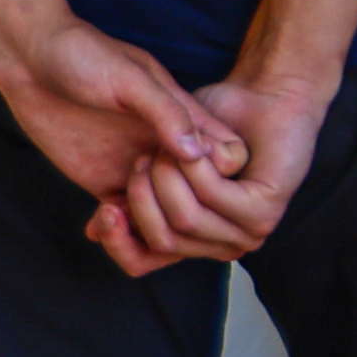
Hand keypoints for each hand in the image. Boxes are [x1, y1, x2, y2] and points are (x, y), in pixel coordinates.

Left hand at [0, 22, 242, 270]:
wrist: (29, 58)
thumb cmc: (82, 54)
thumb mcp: (129, 77)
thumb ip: (165, 111)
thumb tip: (198, 152)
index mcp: (184, 118)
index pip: (227, 159)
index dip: (219, 180)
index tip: (190, 179)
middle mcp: (166, 148)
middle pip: (199, 198)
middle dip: (180, 211)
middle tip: (139, 191)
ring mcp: (137, 167)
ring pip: (164, 217)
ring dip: (148, 227)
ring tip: (117, 214)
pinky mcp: (104, 181)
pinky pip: (124, 219)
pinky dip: (117, 233)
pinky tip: (100, 224)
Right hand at [102, 68, 330, 274]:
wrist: (262, 94)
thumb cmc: (206, 124)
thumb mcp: (155, 162)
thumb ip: (127, 195)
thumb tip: (93, 231)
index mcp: (192, 239)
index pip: (140, 261)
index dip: (116, 239)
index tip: (104, 206)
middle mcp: (219, 243)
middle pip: (160, 241)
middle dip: (142, 197)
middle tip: (144, 159)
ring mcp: (245, 232)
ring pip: (184, 221)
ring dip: (167, 179)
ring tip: (167, 148)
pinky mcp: (263, 212)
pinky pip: (211, 198)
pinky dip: (197, 169)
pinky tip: (196, 147)